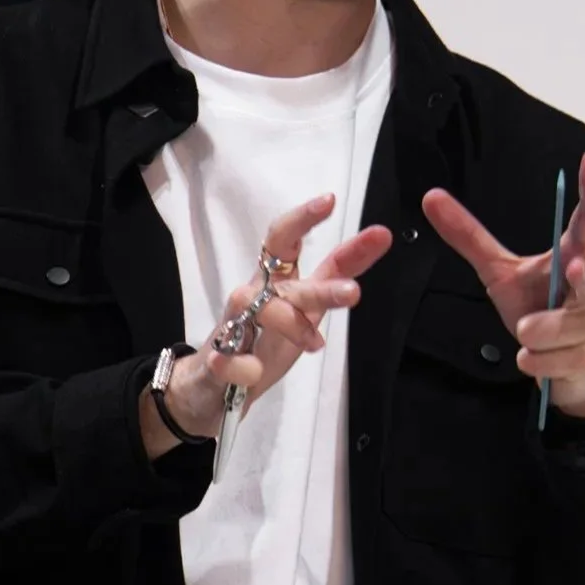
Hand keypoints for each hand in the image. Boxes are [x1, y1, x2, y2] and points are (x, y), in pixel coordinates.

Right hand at [143, 195, 392, 457]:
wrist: (211, 384)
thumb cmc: (262, 341)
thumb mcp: (306, 310)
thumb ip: (334, 279)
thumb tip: (374, 247)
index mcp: (275, 282)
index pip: (286, 242)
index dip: (304, 219)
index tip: (330, 200)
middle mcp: (253, 296)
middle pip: (283, 280)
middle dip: (320, 286)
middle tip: (353, 292)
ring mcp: (232, 326)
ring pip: (260, 311)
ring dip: (289, 322)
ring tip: (315, 344)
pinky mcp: (216, 360)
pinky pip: (229, 360)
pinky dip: (240, 366)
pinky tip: (251, 372)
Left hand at [421, 150, 584, 420]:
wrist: (569, 369)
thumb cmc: (538, 310)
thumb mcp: (499, 272)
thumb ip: (470, 238)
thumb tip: (431, 196)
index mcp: (575, 259)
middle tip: (574, 270)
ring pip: (571, 326)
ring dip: (542, 330)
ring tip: (524, 332)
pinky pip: (560, 360)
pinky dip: (537, 360)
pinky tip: (528, 358)